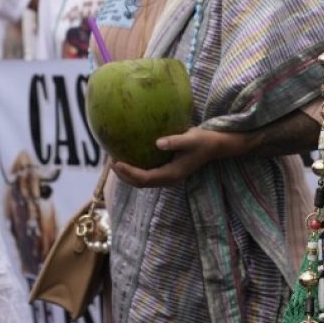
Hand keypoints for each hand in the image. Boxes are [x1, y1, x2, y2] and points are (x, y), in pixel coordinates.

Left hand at [110, 125, 235, 187]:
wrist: (214, 146)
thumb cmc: (203, 141)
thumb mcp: (191, 139)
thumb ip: (175, 141)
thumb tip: (157, 143)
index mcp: (172, 175)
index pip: (144, 178)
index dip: (129, 172)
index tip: (116, 162)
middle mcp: (167, 179)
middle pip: (139, 183)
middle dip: (123, 175)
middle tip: (109, 162)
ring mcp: (167, 176)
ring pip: (141, 180)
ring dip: (126, 173)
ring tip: (114, 161)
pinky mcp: (166, 171)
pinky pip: (146, 174)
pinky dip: (134, 168)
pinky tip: (128, 156)